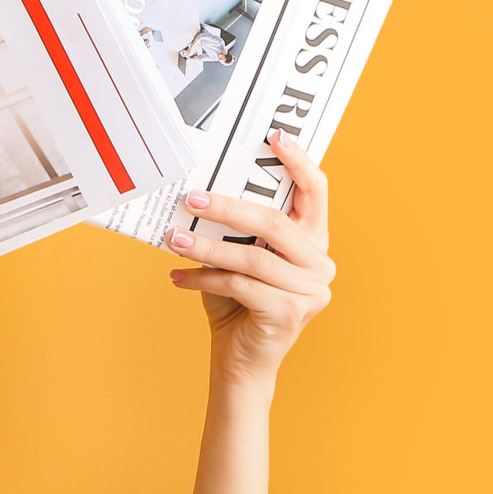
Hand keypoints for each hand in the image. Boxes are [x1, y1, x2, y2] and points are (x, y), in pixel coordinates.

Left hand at [168, 129, 334, 388]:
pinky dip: (203, 279)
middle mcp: (320, 264)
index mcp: (312, 241)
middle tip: (190, 198)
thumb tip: (196, 188)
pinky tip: (177, 277)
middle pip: (275, 224)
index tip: (275, 135)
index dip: (299, 162)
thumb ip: (232, 228)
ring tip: (172, 240)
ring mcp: (311, 291)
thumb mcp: (236, 256)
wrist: (239, 358)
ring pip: (252, 258)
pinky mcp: (290, 314)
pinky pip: (239, 286)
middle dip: (228, 207)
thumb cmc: (236, 300)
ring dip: (205, 248)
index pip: (316, 193)